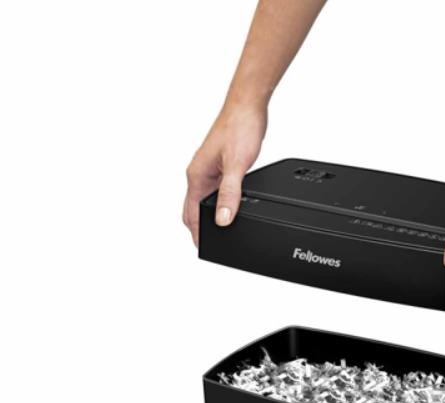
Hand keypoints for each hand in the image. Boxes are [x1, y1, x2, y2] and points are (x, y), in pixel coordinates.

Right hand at [183, 104, 266, 245]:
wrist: (248, 106)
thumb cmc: (239, 128)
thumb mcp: (237, 167)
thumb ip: (230, 194)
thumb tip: (224, 220)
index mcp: (196, 175)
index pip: (191, 214)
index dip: (197, 234)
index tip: (203, 249)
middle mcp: (199, 173)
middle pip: (193, 209)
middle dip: (199, 228)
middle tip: (210, 244)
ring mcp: (209, 169)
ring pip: (204, 200)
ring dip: (209, 215)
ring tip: (218, 231)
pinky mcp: (219, 165)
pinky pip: (214, 190)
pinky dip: (219, 203)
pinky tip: (229, 207)